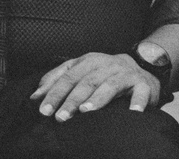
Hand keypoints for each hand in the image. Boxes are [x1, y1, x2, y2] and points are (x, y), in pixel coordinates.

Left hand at [30, 52, 160, 120]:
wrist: (141, 68)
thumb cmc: (104, 74)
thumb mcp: (81, 71)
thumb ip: (57, 80)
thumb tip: (35, 96)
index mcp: (90, 61)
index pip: (69, 76)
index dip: (55, 93)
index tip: (43, 110)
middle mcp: (108, 65)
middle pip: (87, 81)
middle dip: (72, 99)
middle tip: (61, 117)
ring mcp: (126, 74)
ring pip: (110, 85)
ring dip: (99, 98)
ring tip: (87, 110)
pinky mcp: (143, 84)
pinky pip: (141, 92)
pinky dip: (137, 102)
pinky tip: (133, 112)